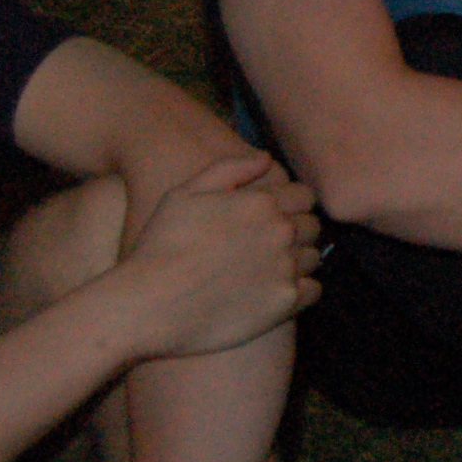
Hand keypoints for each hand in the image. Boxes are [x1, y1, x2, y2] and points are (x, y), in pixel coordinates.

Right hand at [114, 154, 319, 359]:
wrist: (148, 303)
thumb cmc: (160, 246)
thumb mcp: (184, 193)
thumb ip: (230, 168)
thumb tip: (267, 158)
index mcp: (263, 202)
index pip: (304, 195)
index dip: (290, 204)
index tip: (273, 218)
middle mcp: (282, 231)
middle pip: (311, 225)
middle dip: (295, 231)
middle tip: (268, 245)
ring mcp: (286, 267)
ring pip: (313, 257)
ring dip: (298, 259)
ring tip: (268, 269)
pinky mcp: (286, 301)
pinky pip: (313, 290)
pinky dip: (300, 290)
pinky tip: (274, 291)